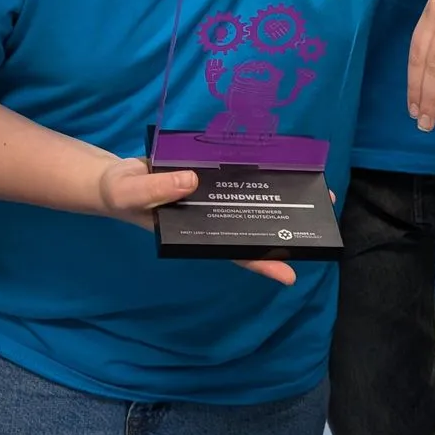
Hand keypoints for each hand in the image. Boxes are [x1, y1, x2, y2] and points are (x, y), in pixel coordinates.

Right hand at [97, 157, 295, 284]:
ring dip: (277, 191)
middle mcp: (208, 216)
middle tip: (322, 214)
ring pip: (249, 197)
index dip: (260, 262)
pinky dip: (255, 167)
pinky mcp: (208, 170)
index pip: (232, 250)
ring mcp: (210, 194)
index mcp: (194, 232)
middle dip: (283, 222)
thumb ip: (157, 190)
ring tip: (314, 186)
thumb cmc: (121, 195)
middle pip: (250, 223)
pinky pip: (236, 172)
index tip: (290, 275)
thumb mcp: (132, 195)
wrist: (112, 177)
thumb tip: (192, 180)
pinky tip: (278, 159)